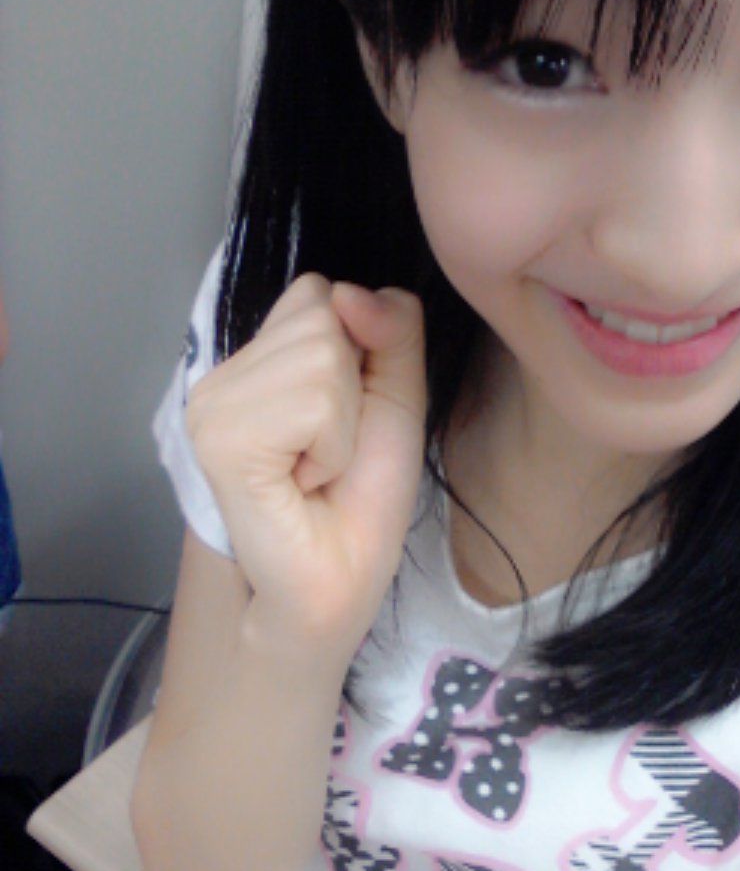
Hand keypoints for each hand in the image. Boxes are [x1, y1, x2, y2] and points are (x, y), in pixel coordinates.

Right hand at [186, 275, 425, 653]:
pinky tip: (302, 483)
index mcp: (256, 359)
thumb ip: (391, 332)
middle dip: (351, 392)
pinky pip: (314, 400)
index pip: (316, 293)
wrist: (339, 580)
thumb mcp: (395, 398)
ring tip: (315, 470)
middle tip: (327, 454)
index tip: (341, 419)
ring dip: (342, 425)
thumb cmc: (362, 499)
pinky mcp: (220, 438)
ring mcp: (213, 404)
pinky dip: (331, 447)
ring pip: (320, 355)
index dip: (354, 355)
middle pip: (318, 314)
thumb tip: (351, 290)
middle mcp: (223, 372)